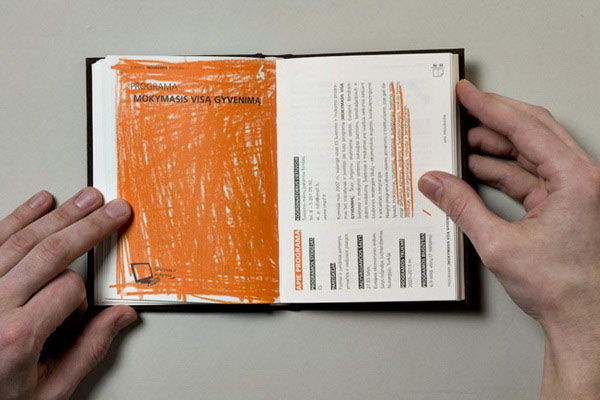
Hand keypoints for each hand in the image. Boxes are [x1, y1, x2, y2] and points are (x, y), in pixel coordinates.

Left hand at [0, 188, 136, 399]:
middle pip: (51, 252)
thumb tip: (121, 317)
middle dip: (90, 226)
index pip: (69, 288)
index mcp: (16, 337)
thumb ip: (87, 351)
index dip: (83, 296)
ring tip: (87, 199)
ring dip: (60, 215)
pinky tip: (40, 203)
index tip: (78, 312)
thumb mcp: (47, 391)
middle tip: (115, 210)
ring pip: (23, 239)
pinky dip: (18, 217)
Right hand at [419, 80, 599, 398]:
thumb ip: (462, 207)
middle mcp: (581, 177)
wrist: (585, 320)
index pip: (526, 127)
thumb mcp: (500, 244)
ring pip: (530, 152)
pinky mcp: (567, 202)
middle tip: (461, 110)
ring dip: (495, 148)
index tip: (467, 93)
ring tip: (460, 145)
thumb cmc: (562, 288)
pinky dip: (502, 171)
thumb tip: (435, 183)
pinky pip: (530, 175)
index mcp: (575, 179)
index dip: (490, 107)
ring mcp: (575, 189)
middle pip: (532, 131)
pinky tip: (476, 171)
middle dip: (492, 120)